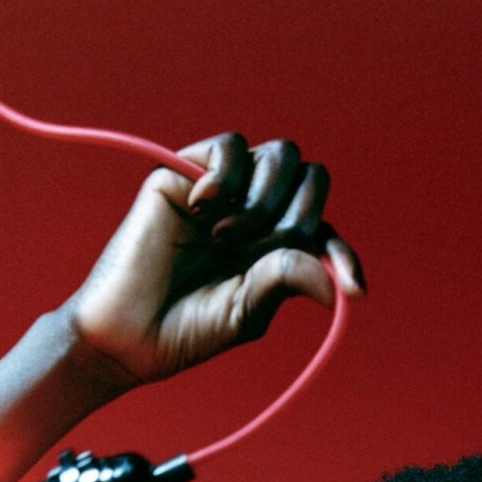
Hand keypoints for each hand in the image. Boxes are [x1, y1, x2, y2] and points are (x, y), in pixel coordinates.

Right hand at [62, 133, 363, 387]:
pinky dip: (228, 174)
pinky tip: (204, 206)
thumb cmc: (185, 330)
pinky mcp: (186, 172)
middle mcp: (256, 216)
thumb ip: (287, 279)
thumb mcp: (247, 312)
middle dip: (298, 219)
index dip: (345, 256)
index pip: (326, 234)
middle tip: (256, 253)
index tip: (356, 291)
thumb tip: (336, 276)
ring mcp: (224, 193)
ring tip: (225, 236)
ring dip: (265, 199)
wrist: (125, 334)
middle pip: (311, 181)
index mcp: (277, 252)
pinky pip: (232, 147)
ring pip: (281, 157)